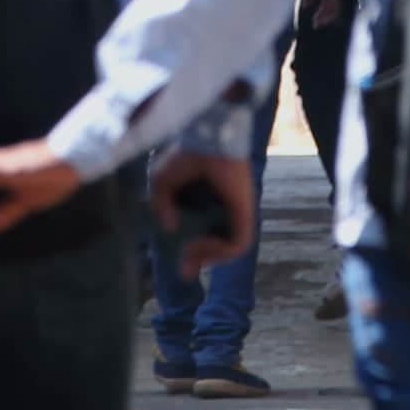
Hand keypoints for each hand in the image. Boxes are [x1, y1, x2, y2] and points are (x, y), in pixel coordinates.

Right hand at [154, 147, 253, 272]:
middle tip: (184, 272)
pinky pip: (237, 245)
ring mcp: (240, 212)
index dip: (195, 251)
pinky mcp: (246, 214)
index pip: (208, 231)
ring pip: (230, 249)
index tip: (181, 265)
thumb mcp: (162, 182)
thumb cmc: (184, 153)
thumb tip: (170, 227)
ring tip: (190, 251)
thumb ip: (163, 206)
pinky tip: (199, 244)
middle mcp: (228, 207)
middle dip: (200, 260)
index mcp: (213, 198)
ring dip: (208, 255)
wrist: (205, 138)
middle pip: (220, 244)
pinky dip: (218, 251)